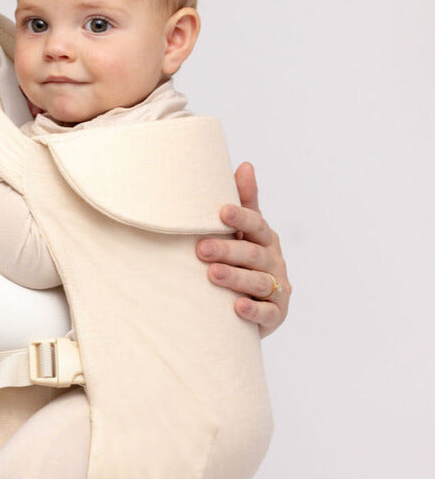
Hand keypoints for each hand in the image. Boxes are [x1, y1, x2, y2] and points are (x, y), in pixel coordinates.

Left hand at [196, 162, 290, 335]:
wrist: (252, 307)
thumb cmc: (243, 260)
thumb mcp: (243, 233)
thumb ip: (246, 203)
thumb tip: (246, 165)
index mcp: (265, 238)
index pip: (256, 225)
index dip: (241, 218)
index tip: (222, 212)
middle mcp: (274, 261)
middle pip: (253, 254)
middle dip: (228, 250)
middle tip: (200, 248)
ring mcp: (278, 288)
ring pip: (259, 282)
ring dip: (236, 277)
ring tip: (212, 274)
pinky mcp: (276, 313)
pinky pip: (267, 313)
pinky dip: (253, 310)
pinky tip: (237, 306)